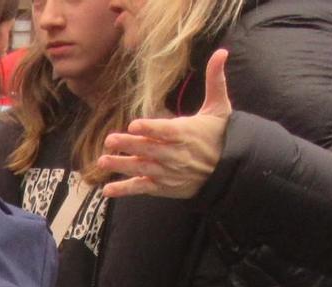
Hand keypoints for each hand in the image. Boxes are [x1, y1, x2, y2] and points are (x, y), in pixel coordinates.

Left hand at [99, 50, 230, 200]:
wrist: (229, 170)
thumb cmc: (220, 135)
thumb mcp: (220, 107)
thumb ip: (215, 79)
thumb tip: (222, 51)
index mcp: (186, 133)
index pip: (167, 130)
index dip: (151, 128)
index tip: (134, 125)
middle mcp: (176, 154)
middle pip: (150, 149)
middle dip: (130, 145)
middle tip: (110, 140)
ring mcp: (168, 172)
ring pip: (143, 168)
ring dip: (122, 165)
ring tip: (103, 161)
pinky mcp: (164, 186)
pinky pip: (143, 188)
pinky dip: (125, 190)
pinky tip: (107, 190)